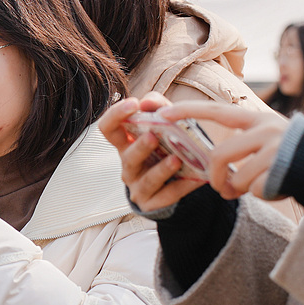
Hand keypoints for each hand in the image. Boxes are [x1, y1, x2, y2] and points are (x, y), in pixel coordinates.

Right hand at [99, 93, 203, 211]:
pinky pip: (168, 195)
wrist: (170, 182)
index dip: (116, 115)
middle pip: (128, 156)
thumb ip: (156, 107)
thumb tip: (148, 101)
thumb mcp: (161, 124)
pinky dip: (182, 187)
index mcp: (125, 143)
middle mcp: (128, 165)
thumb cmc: (164, 147)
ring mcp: (138, 186)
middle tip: (152, 136)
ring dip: (161, 170)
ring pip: (147, 180)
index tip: (133, 104)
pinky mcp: (153, 203)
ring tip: (176, 160)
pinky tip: (196, 179)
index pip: (108, 128)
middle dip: (140, 147)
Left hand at [158, 101, 289, 199]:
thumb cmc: (292, 157)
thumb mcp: (268, 138)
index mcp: (258, 119)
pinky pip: (255, 189)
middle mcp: (266, 129)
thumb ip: (242, 141)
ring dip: (239, 190)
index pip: (216, 110)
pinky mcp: (282, 170)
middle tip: (220, 189)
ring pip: (237, 177)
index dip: (187, 111)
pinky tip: (275, 188)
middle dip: (215, 177)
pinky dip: (259, 195)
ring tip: (251, 189)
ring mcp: (275, 149)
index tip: (162, 114)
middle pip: (220, 154)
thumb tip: (209, 163)